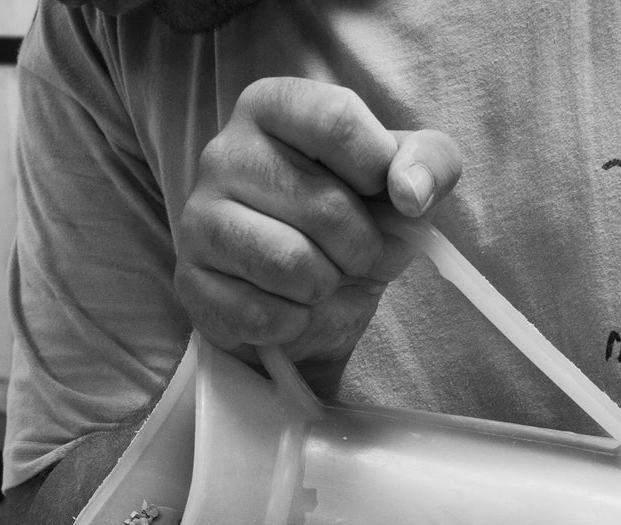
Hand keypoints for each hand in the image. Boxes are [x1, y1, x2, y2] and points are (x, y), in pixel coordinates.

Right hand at [175, 76, 461, 379]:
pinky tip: (288, 310)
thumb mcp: (402, 187)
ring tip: (320, 284)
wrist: (304, 308)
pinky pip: (263, 312)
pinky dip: (294, 323)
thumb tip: (410, 193)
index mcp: (272, 106)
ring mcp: (198, 218)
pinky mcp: (191, 281)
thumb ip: (430, 164)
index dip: (378, 172)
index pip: (337, 119)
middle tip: (357, 259)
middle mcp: (223, 152)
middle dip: (361, 248)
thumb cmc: (350, 232)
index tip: (386, 198)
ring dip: (325, 287)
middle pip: (323, 203)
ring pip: (289, 263)